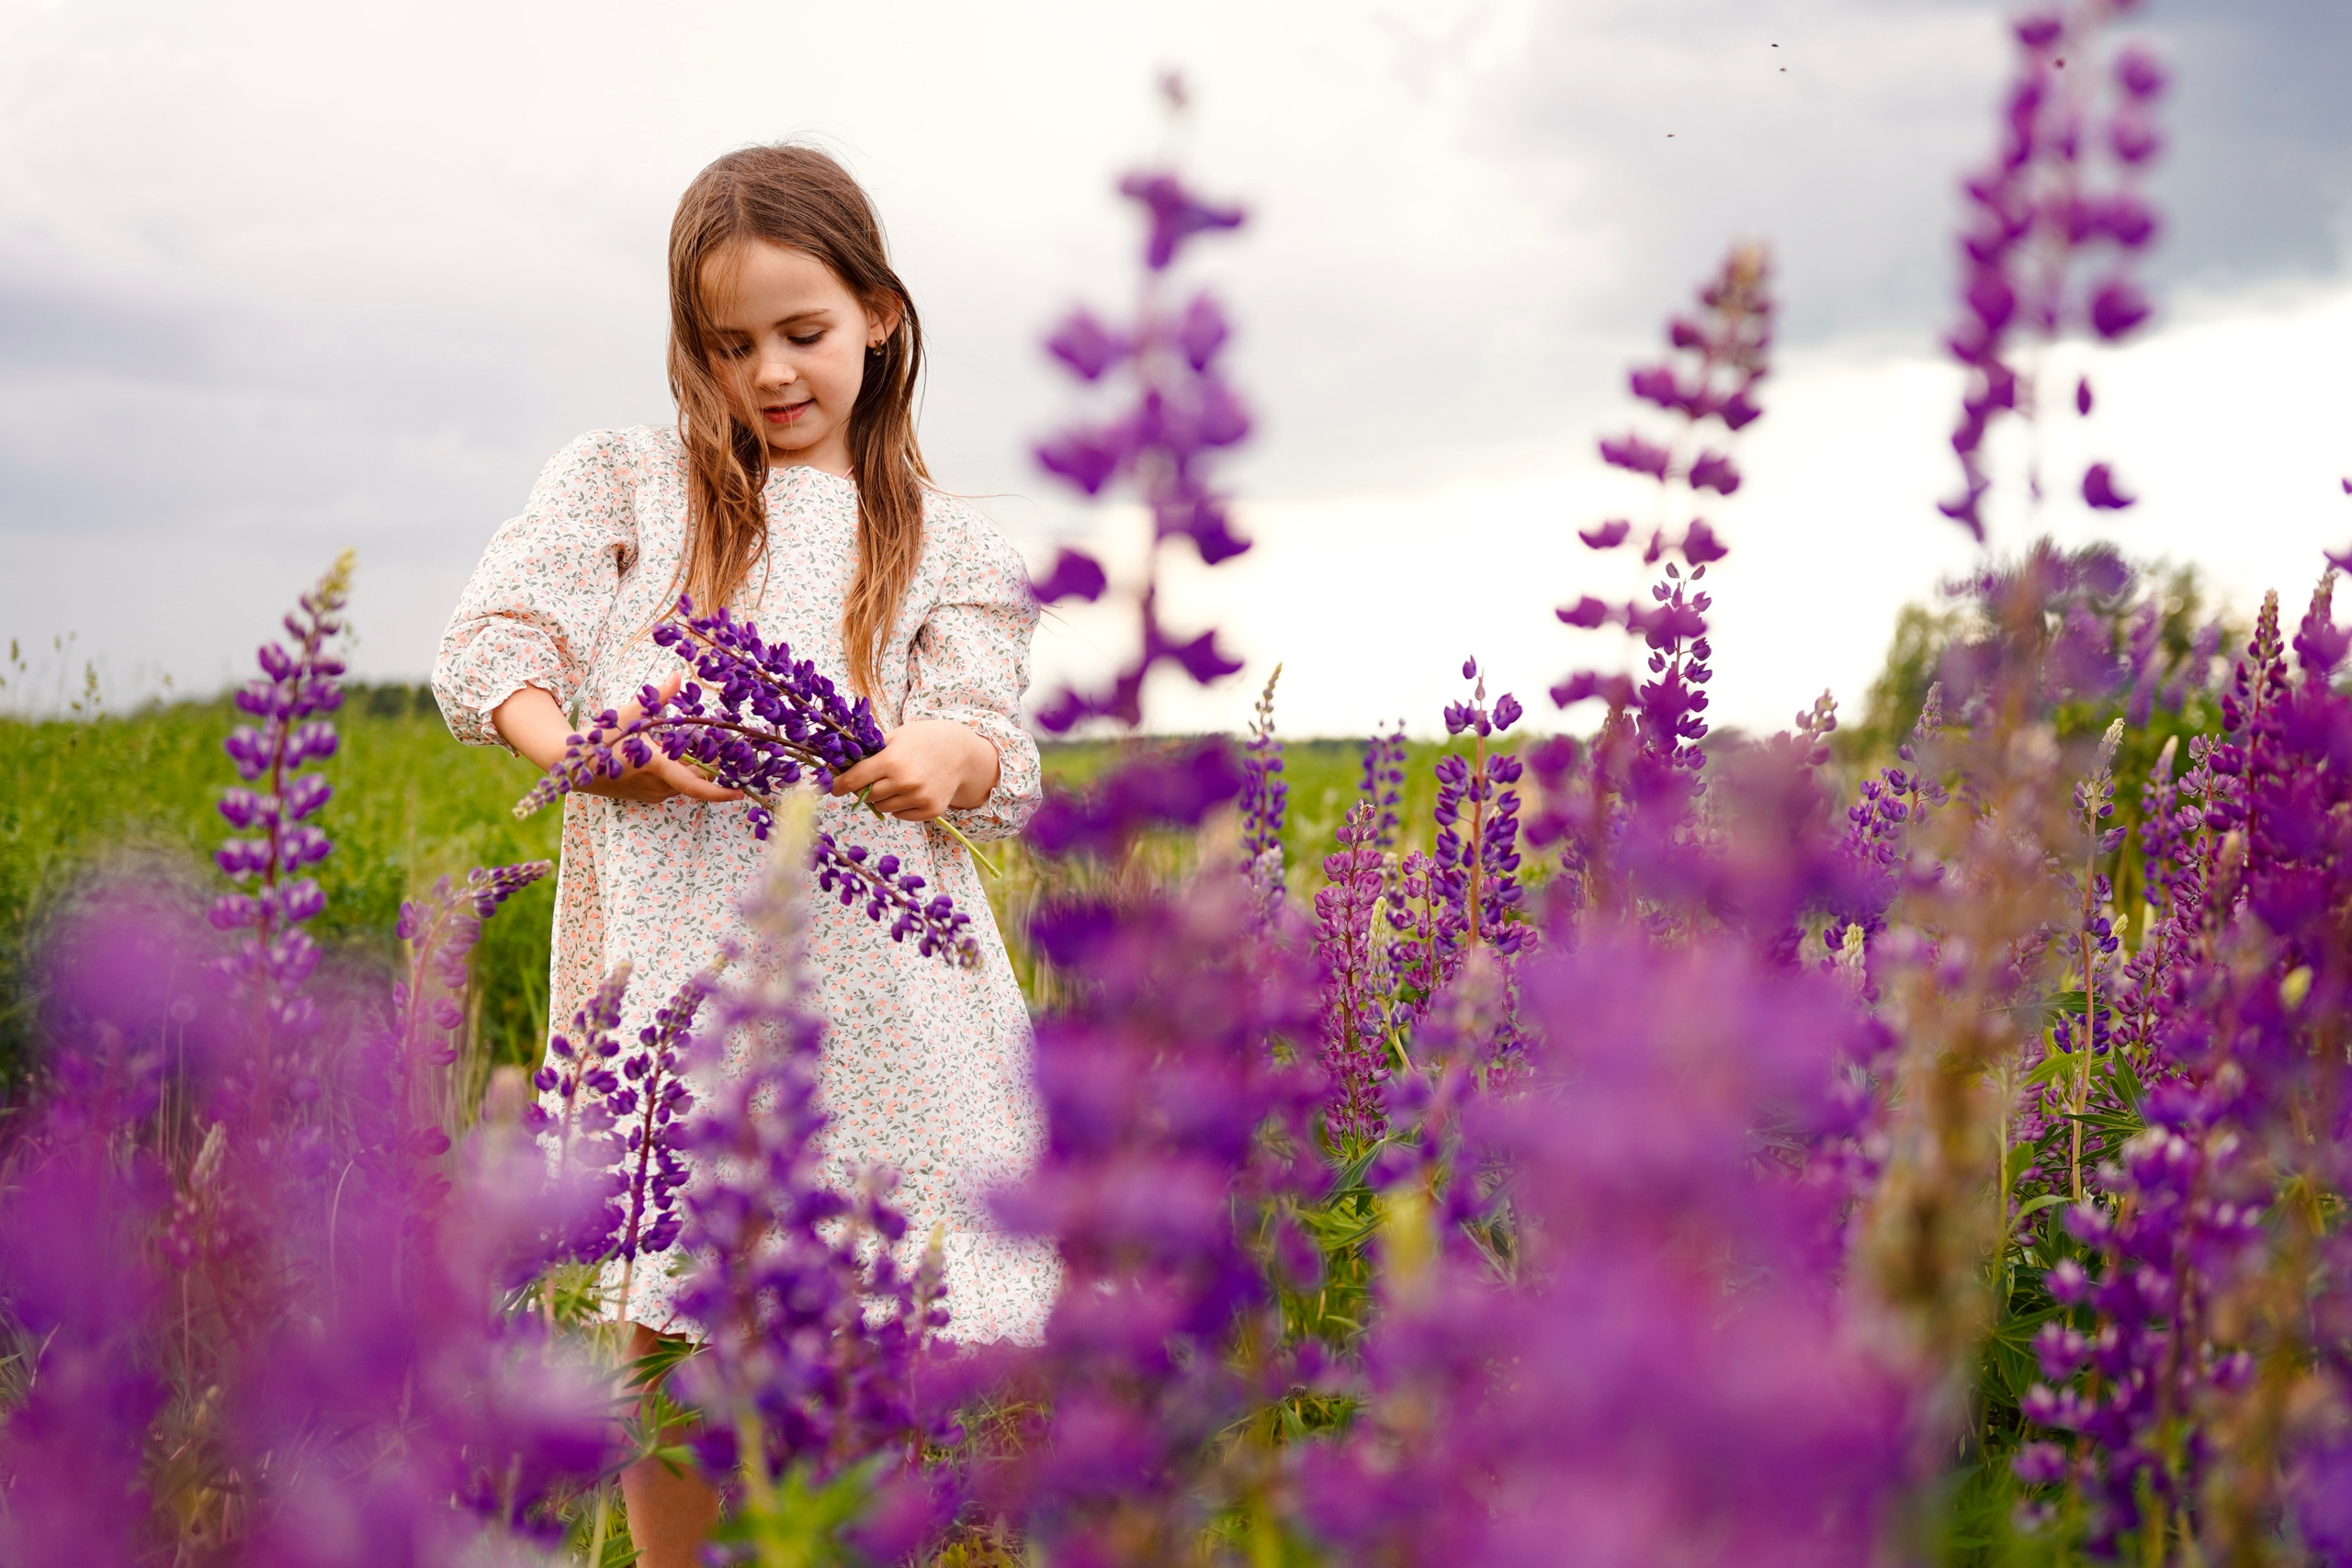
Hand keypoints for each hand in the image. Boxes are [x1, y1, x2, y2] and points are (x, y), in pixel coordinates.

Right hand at [492, 675, 744, 806]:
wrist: (571, 765)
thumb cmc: (599, 739)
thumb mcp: (630, 714)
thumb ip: (657, 697)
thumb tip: (676, 675)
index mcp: (658, 768)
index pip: (696, 787)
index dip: (720, 792)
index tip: (740, 793)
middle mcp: (657, 787)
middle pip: (694, 779)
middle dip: (708, 767)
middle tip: (719, 751)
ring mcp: (650, 794)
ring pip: (682, 784)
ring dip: (690, 770)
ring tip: (690, 749)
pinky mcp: (643, 797)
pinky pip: (668, 787)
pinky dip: (675, 774)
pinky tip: (668, 757)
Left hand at [829, 719, 999, 822]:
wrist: (960, 751)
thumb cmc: (923, 739)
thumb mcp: (895, 736)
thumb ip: (869, 751)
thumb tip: (837, 766)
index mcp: (891, 761)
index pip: (854, 780)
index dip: (839, 785)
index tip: (831, 788)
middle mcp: (905, 781)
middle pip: (868, 796)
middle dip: (866, 789)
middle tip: (876, 778)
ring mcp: (919, 798)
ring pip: (883, 808)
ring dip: (884, 798)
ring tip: (899, 782)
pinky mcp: (930, 810)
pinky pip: (900, 815)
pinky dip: (900, 806)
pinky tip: (912, 790)